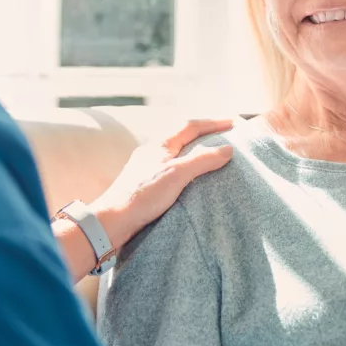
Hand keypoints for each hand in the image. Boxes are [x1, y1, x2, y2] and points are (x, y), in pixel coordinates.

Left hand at [91, 119, 233, 249]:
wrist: (111, 222)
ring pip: (174, 150)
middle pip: (181, 135)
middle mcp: (152, 151)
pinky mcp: (143, 183)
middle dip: (204, 132)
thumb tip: (228, 149)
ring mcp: (146, 167)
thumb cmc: (142, 196)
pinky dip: (185, 164)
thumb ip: (202, 160)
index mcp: (160, 144)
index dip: (214, 123)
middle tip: (224, 134)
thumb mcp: (176, 175)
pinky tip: (188, 177)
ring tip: (210, 153)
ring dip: (193, 148)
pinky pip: (169, 166)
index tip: (234, 123)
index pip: (191, 126)